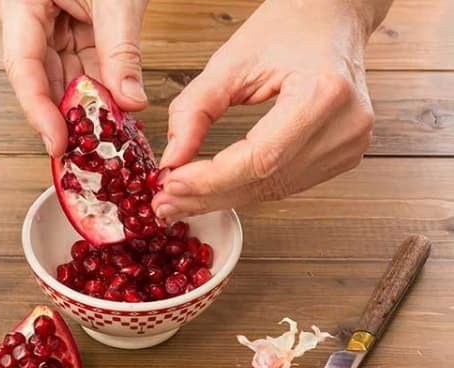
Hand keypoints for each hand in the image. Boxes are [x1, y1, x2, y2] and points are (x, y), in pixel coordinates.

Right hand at [0, 0, 148, 156]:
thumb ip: (122, 49)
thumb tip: (132, 101)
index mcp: (23, 4)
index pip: (22, 66)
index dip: (37, 109)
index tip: (57, 141)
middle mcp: (31, 20)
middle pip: (40, 78)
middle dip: (65, 117)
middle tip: (86, 153)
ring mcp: (51, 26)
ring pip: (62, 77)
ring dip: (85, 108)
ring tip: (105, 139)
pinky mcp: (71, 31)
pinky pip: (80, 67)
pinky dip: (98, 90)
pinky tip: (113, 113)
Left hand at [152, 0, 391, 220]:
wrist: (333, 17)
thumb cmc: (290, 26)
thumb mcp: (231, 59)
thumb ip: (195, 109)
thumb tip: (172, 158)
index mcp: (323, 93)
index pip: (260, 158)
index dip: (210, 178)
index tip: (171, 183)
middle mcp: (345, 125)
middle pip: (265, 180)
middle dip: (208, 195)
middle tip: (165, 203)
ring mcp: (349, 144)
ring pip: (272, 190)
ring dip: (221, 198)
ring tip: (179, 201)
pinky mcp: (343, 155)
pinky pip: (284, 184)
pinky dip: (244, 189)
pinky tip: (213, 192)